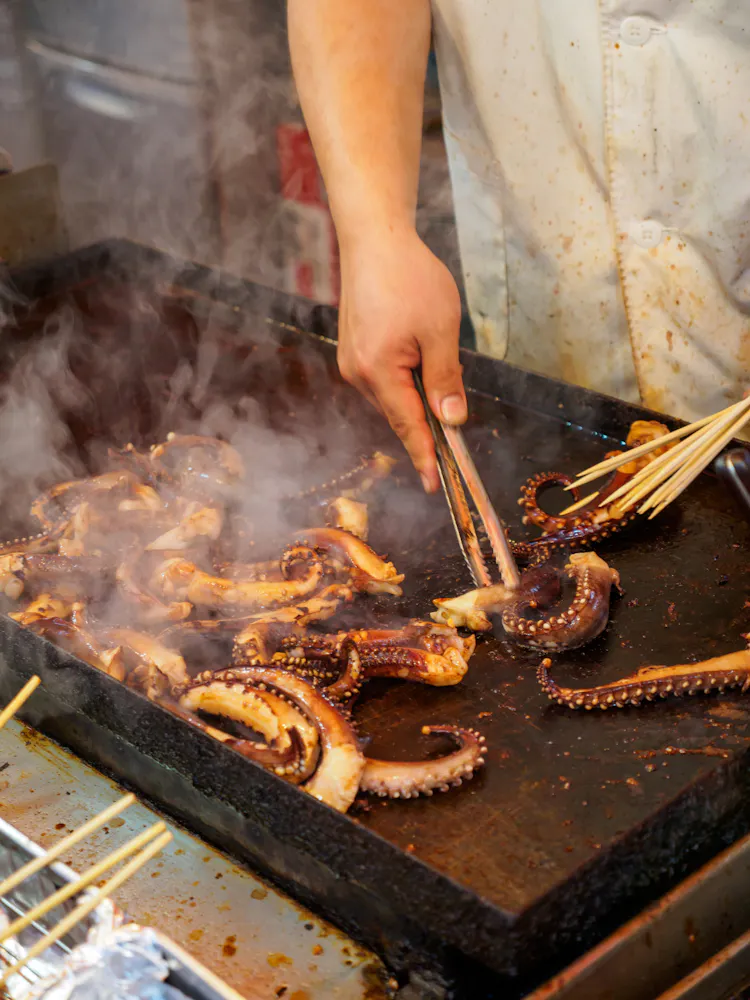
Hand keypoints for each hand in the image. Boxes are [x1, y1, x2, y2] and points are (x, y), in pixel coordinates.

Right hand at [337, 228, 465, 491]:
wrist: (374, 239)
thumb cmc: (409, 277)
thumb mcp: (441, 330)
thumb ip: (446, 379)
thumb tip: (452, 420)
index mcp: (378, 371)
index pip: (408, 426)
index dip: (424, 456)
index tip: (434, 484)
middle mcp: (357, 373)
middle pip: (400, 414)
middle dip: (428, 420)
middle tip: (456, 421)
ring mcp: (352, 361)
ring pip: (393, 397)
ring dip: (417, 394)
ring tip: (434, 354)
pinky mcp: (353, 350)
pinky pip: (384, 380)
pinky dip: (404, 380)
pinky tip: (418, 355)